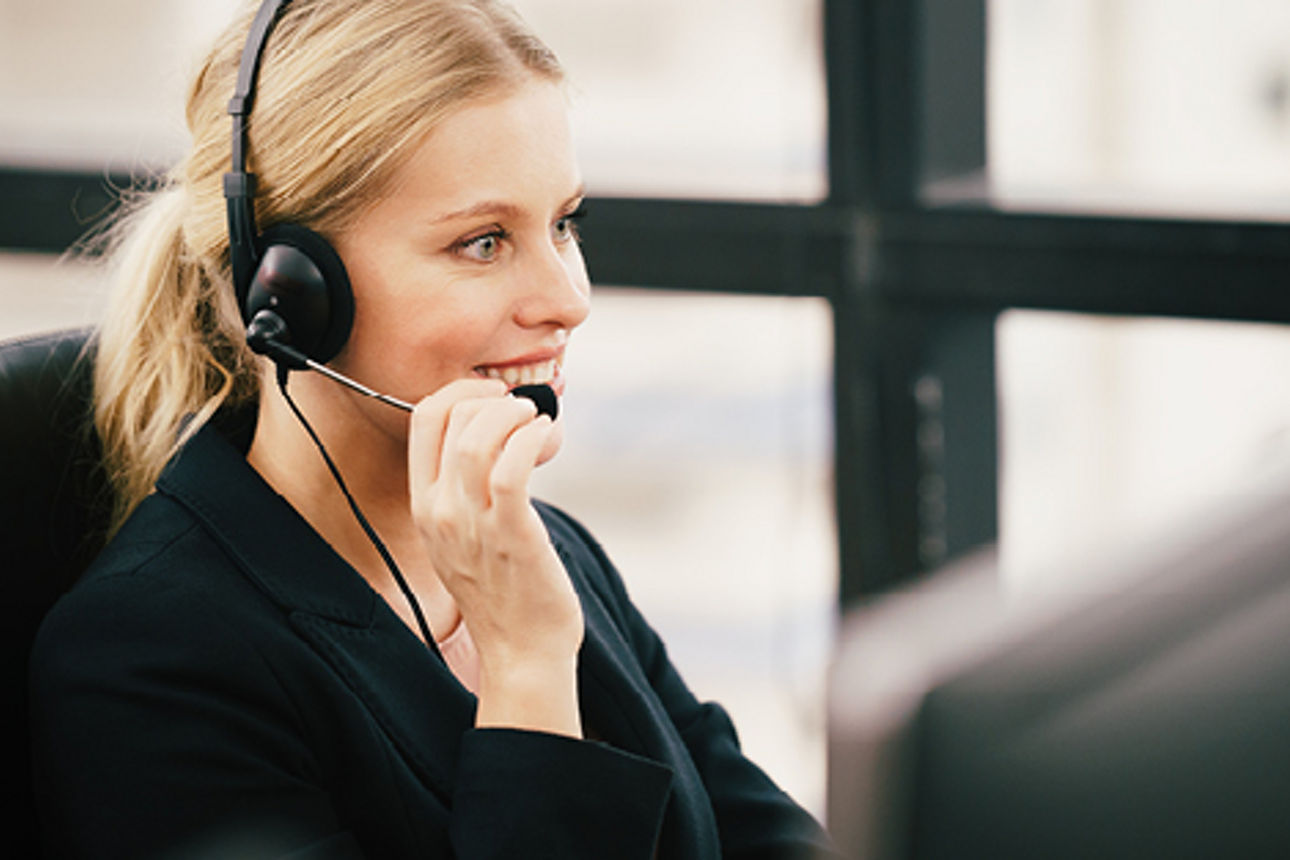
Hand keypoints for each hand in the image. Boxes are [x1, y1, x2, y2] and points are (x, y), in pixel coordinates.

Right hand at [408, 379, 583, 734]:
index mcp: (424, 506)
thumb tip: (494, 431)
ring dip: (513, 414)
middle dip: (492, 397)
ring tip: (535, 420)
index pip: (421, 420)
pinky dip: (531, 440)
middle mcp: (440, 512)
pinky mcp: (512, 534)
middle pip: (450, 419)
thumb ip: (463, 489)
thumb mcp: (462, 535)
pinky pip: (512, 468)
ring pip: (478, 439)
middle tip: (521, 407)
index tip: (491, 395)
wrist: (522, 649)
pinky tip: (545, 439)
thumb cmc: (504, 589)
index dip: (460, 392)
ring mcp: (473, 524)